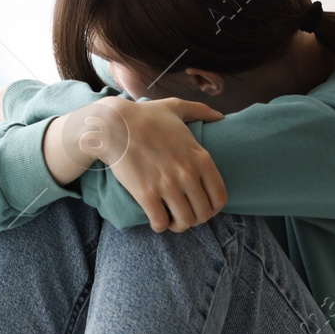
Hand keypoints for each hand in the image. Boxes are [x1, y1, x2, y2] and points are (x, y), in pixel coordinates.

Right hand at [56, 97, 225, 232]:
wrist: (114, 124)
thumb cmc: (145, 116)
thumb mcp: (177, 107)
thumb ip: (201, 111)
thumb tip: (221, 116)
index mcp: (200, 157)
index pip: (220, 197)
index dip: (213, 208)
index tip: (201, 207)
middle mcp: (188, 174)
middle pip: (204, 214)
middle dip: (195, 219)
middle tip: (184, 215)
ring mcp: (167, 185)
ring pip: (184, 222)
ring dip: (178, 226)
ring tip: (170, 220)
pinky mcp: (146, 194)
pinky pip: (160, 222)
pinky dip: (159, 226)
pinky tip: (155, 220)